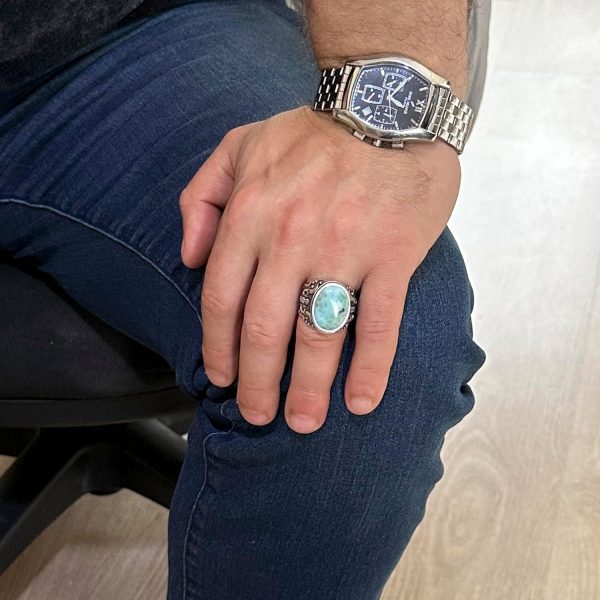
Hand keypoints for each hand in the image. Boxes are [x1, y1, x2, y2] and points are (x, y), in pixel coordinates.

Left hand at [180, 106, 460, 433]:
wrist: (387, 104)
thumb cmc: (312, 133)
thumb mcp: (238, 147)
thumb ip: (199, 197)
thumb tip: (188, 257)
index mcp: (250, 215)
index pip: (221, 299)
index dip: (218, 349)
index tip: (221, 380)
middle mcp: (291, 238)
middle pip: (264, 330)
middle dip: (257, 383)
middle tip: (257, 416)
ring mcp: (344, 250)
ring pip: (317, 336)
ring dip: (307, 389)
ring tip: (301, 423)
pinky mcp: (393, 256)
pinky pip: (380, 324)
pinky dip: (371, 368)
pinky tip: (362, 401)